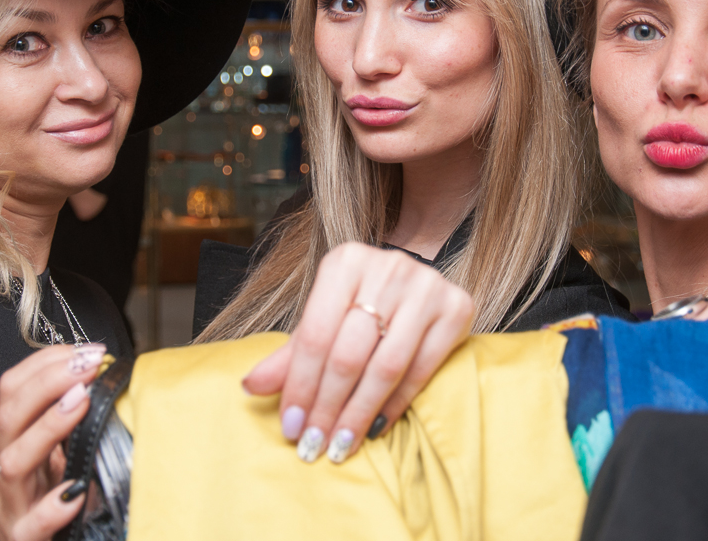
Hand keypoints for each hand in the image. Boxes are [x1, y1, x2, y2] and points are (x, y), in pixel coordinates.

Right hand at [0, 343, 105, 540]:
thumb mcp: (63, 453)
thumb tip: (110, 378)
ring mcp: (12, 504)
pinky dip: (51, 507)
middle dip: (48, 383)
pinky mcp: (23, 538)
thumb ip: (77, 420)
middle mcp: (7, 468)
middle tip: (87, 365)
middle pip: (10, 416)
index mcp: (16, 441)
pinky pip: (31, 524)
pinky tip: (75, 493)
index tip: (86, 350)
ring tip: (81, 403)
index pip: (12, 390)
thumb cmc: (55, 498)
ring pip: (14, 462)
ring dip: (48, 426)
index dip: (44, 364)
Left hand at [241, 242, 472, 463]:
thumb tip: (250, 386)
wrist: (417, 281)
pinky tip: (375, 428)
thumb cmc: (361, 304)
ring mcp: (427, 286)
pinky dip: (395, 404)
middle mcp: (388, 268)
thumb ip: (290, 354)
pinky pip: (421, 369)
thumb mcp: (324, 319)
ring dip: (359, 413)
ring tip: (340, 445)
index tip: (291, 428)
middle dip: (327, 407)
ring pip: (386, 366)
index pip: (315, 335)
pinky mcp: (456, 308)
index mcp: (345, 262)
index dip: (300, 386)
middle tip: (314, 445)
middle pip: (349, 354)